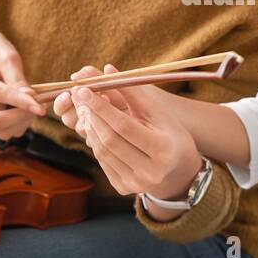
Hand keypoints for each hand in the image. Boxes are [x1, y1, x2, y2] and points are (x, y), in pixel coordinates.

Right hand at [0, 29, 45, 139]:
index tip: (41, 108)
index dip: (21, 102)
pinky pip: (4, 130)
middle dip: (20, 117)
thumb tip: (30, 98)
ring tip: (32, 104)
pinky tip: (23, 108)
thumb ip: (16, 77)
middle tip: (40, 106)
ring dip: (21, 122)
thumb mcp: (6, 55)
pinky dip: (18, 123)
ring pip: (0, 131)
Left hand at [58, 69, 200, 201]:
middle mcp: (150, 171)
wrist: (179, 169)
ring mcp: (136, 183)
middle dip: (91, 114)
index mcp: (163, 149)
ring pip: (102, 151)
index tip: (84, 89)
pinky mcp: (123, 188)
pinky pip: (102, 161)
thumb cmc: (169, 132)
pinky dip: (95, 141)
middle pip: (110, 139)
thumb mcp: (158, 111)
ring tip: (85, 107)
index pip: (124, 126)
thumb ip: (132, 91)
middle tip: (78, 94)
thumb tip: (106, 69)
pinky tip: (94, 126)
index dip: (101, 107)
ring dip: (90, 126)